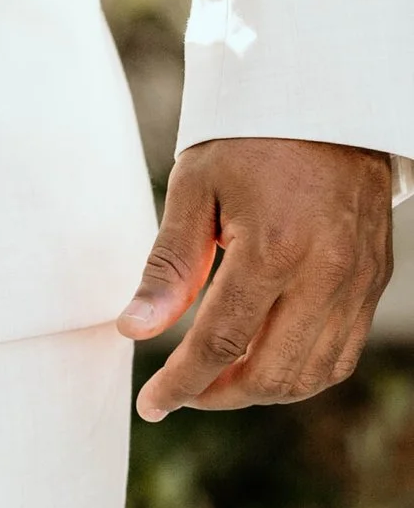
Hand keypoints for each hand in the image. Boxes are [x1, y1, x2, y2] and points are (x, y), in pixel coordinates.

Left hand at [118, 135, 395, 420]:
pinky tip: (265, 361)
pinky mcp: (373, 281)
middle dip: (219, 395)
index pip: (223, 343)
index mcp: (275, 248)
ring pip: (312, 375)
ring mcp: (358, 282)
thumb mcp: (195, 187)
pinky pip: (341, 354)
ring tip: (216, 380)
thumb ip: (169, 265)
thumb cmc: (251, 139)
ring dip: (261, 391)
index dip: (182, 383)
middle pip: (272, 373)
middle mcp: (325, 274)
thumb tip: (135, 329)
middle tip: (180, 390)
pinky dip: (301, 373)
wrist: (329, 103)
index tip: (151, 404)